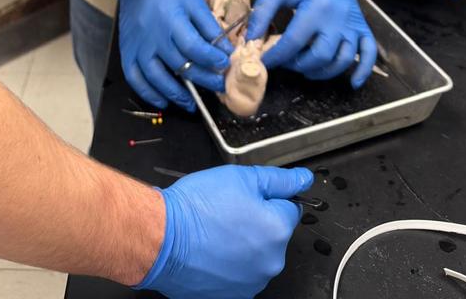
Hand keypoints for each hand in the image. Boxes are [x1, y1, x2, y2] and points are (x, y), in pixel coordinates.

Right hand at [116, 0, 232, 111]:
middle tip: (218, 86)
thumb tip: (224, 49)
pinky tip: (163, 101)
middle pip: (179, 65)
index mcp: (171, 19)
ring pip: (156, 78)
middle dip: (202, 78)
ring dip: (175, 94)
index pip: (193, 47)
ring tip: (191, 103)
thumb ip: (208, 25)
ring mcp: (138, 46)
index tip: (225, 65)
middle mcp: (152, 36)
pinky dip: (148, 93)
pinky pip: (135, 79)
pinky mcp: (127, 51)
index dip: (211, 59)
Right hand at [137, 165, 313, 298]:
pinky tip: (211, 250)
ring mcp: (252, 283)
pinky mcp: (233, 296)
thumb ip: (278, 179)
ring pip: (257, 255)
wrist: (161, 238)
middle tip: (228, 211)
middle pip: (274, 234)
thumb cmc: (197, 208)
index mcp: (278, 229)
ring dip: (244, 244)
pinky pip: (240, 273)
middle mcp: (271, 261)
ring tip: (216, 231)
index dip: (268, 197)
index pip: (290, 207)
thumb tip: (303, 179)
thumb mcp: (242, 178)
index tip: (248, 197)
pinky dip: (230, 263)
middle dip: (257, 221)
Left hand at [246, 0, 375, 88]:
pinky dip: (363, 70)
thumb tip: (250, 41)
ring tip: (305, 68)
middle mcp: (338, 18)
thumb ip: (262, 14)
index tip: (263, 60)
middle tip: (284, 62)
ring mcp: (352, 22)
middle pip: (320, 56)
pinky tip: (352, 82)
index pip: (294, 43)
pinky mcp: (360, 23)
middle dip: (298, 65)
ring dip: (324, 71)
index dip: (275, 56)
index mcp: (317, 8)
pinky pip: (369, 51)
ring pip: (343, 60)